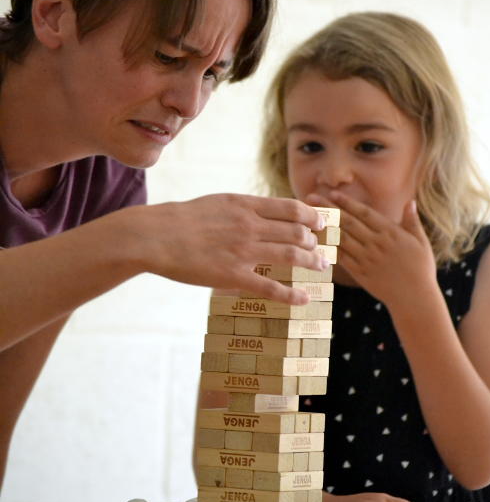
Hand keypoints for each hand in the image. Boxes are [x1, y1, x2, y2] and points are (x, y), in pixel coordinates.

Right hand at [127, 193, 328, 303]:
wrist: (157, 235)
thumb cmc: (183, 219)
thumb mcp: (218, 202)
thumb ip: (243, 207)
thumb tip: (264, 211)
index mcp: (246, 205)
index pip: (291, 209)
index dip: (312, 217)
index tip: (320, 224)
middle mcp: (250, 226)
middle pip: (297, 232)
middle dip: (314, 242)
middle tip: (320, 250)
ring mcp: (243, 251)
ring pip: (291, 255)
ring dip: (311, 262)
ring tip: (321, 268)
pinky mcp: (233, 276)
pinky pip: (270, 287)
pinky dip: (291, 295)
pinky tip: (303, 300)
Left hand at [306, 191, 436, 309]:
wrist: (415, 298)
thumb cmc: (421, 269)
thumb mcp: (421, 242)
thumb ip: (412, 221)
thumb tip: (409, 202)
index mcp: (391, 232)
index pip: (364, 213)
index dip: (347, 202)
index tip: (333, 193)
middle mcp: (376, 243)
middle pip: (348, 222)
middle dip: (328, 208)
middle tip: (311, 198)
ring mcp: (367, 258)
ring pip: (341, 238)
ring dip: (324, 226)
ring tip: (309, 217)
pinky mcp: (360, 273)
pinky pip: (341, 258)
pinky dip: (328, 248)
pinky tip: (316, 241)